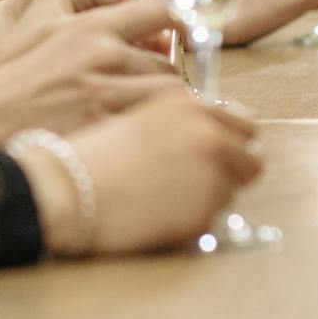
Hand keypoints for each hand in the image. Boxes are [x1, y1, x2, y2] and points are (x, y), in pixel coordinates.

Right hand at [0, 0, 181, 147]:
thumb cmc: (13, 67)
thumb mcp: (49, 16)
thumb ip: (95, 4)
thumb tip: (141, 7)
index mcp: (92, 26)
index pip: (163, 8)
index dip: (188, 17)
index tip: (194, 28)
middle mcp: (103, 57)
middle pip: (171, 65)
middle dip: (173, 76)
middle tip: (169, 86)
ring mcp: (105, 98)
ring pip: (168, 98)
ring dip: (168, 105)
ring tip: (159, 113)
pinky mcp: (104, 133)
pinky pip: (151, 127)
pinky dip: (156, 128)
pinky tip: (148, 134)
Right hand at [21, 93, 263, 255]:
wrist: (64, 187)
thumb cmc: (86, 148)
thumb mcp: (134, 108)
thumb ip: (176, 113)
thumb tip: (212, 126)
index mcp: (188, 103)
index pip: (241, 120)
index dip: (230, 138)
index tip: (219, 150)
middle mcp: (206, 132)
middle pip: (253, 153)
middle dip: (234, 166)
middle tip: (204, 178)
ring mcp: (211, 171)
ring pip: (236, 187)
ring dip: (214, 191)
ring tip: (172, 193)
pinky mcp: (205, 209)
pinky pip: (217, 215)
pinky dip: (197, 215)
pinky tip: (163, 210)